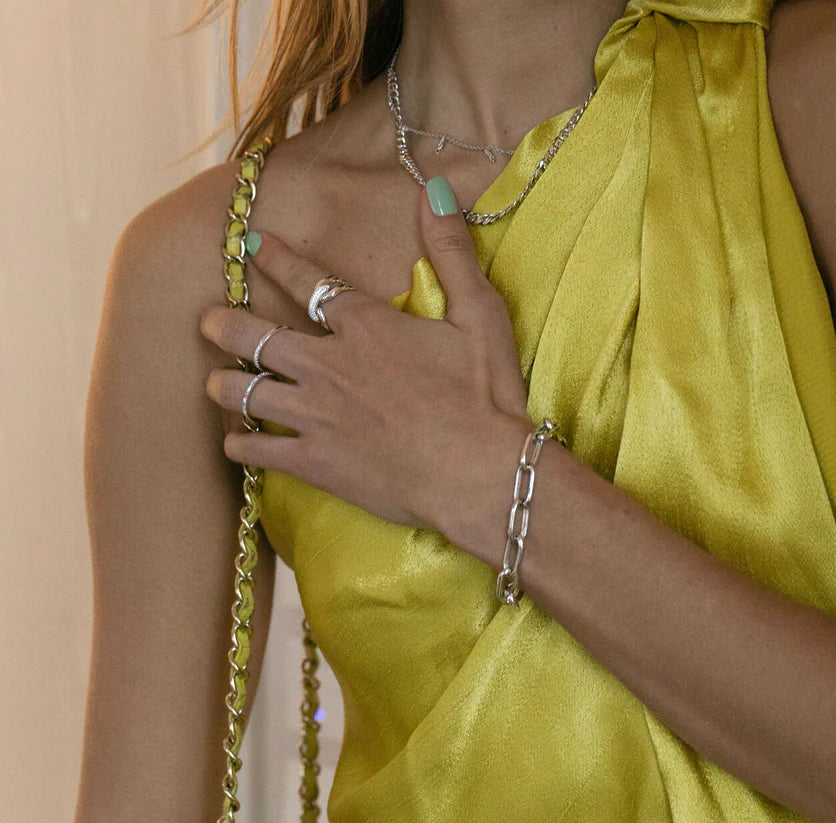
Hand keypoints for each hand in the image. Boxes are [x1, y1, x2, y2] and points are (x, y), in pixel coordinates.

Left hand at [200, 178, 531, 532]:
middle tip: (207, 321)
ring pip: (245, 392)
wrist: (479, 474)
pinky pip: (260, 451)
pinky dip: (241, 446)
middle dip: (223, 325)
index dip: (277, 259)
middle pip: (255, 336)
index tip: (253, 245)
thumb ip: (451, 253)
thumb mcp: (480, 315)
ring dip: (223, 384)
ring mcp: (317, 416)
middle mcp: (329, 365)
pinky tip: (236, 444)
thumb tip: (434, 192)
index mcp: (366, 327)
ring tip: (214, 382)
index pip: (309, 282)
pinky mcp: (317, 463)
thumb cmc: (485, 396)